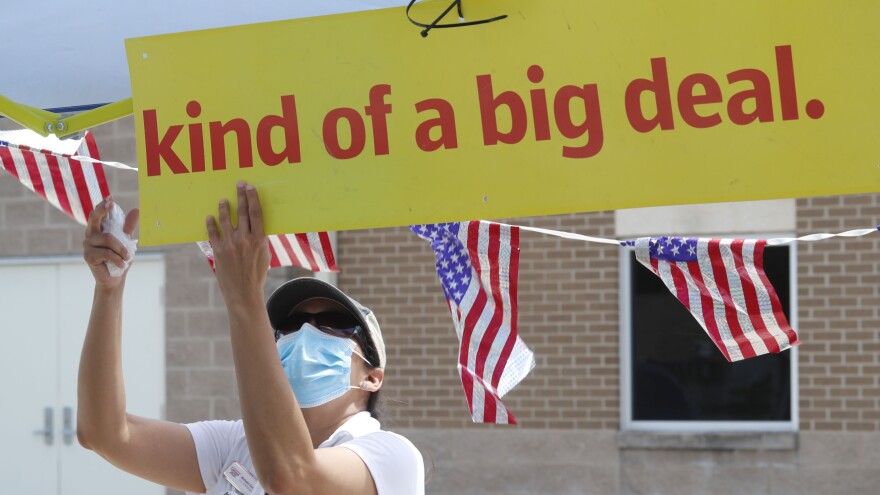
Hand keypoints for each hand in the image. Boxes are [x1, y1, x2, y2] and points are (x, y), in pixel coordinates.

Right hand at [83, 197, 139, 289]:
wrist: (115, 278)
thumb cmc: (120, 257)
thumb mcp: (127, 241)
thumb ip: (129, 226)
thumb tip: (136, 209)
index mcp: (99, 229)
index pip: (99, 214)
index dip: (103, 205)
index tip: (110, 198)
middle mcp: (90, 234)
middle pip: (94, 218)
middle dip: (102, 210)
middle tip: (110, 203)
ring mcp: (87, 244)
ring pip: (108, 238)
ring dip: (122, 249)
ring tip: (127, 257)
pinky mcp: (88, 255)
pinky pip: (107, 253)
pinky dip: (118, 259)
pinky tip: (122, 264)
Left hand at [206, 181, 269, 305]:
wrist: (244, 293)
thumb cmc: (257, 274)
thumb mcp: (265, 255)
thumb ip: (260, 238)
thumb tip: (255, 224)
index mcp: (259, 240)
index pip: (256, 213)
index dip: (253, 198)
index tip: (250, 187)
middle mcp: (245, 240)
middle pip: (242, 212)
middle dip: (240, 196)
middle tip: (238, 184)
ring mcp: (230, 245)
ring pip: (225, 219)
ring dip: (223, 207)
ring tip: (222, 200)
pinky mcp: (218, 252)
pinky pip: (212, 233)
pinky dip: (210, 224)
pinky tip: (209, 217)